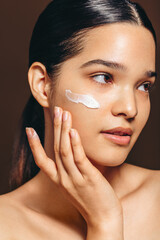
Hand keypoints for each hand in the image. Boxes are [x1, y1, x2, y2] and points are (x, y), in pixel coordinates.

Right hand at [26, 106, 122, 230]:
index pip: (42, 161)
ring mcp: (75, 179)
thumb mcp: (76, 185)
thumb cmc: (91, 199)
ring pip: (65, 151)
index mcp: (59, 180)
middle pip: (55, 149)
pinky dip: (75, 144)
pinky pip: (79, 159)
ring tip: (64, 114)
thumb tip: (75, 151)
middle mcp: (64, 178)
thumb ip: (72, 169)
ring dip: (64, 131)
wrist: (103, 219)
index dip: (34, 145)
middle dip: (55, 128)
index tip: (30, 130)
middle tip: (55, 110)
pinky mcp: (89, 178)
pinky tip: (74, 131)